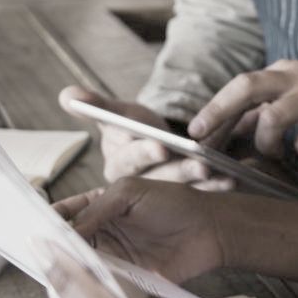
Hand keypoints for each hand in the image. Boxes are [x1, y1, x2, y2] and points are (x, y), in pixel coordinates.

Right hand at [53, 177, 226, 285]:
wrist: (211, 229)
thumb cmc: (174, 202)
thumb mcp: (129, 194)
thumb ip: (96, 210)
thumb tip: (65, 231)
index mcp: (98, 208)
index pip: (64, 216)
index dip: (47, 223)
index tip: (31, 231)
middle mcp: (102, 235)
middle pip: (68, 247)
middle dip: (54, 252)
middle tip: (39, 259)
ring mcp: (113, 259)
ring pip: (82, 269)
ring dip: (71, 272)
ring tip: (55, 275)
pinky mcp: (127, 282)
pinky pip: (103, 287)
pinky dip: (91, 289)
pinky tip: (81, 291)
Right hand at [60, 86, 229, 188]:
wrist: (158, 147)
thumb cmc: (135, 128)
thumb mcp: (120, 115)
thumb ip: (96, 106)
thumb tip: (67, 95)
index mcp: (116, 166)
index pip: (128, 159)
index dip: (144, 152)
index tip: (161, 145)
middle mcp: (135, 187)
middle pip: (157, 178)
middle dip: (178, 170)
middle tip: (200, 163)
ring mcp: (160, 196)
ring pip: (179, 189)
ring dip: (200, 181)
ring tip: (218, 171)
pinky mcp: (181, 202)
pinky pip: (199, 196)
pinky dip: (215, 187)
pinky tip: (230, 179)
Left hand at [186, 61, 297, 161]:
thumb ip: (267, 108)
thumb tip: (232, 125)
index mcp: (285, 71)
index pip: (241, 85)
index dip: (215, 108)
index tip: (195, 130)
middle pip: (247, 86)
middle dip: (218, 111)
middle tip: (202, 138)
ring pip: (272, 118)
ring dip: (268, 144)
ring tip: (279, 153)